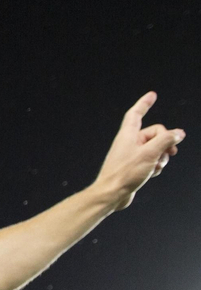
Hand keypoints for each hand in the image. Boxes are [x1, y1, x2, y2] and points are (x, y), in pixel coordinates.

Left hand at [92, 92, 183, 210]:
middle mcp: (129, 142)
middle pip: (155, 133)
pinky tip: (152, 173)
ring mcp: (132, 155)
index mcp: (128, 135)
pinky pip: (152, 161)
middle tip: (170, 152)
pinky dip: (156, 166)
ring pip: (156, 149)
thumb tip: (179, 133)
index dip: (145, 103)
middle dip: (166, 142)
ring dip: (162, 157)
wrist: (112, 194)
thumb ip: (166, 140)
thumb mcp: (150, 153)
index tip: (152, 95)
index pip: (136, 113)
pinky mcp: (135, 167)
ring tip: (156, 166)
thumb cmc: (125, 173)